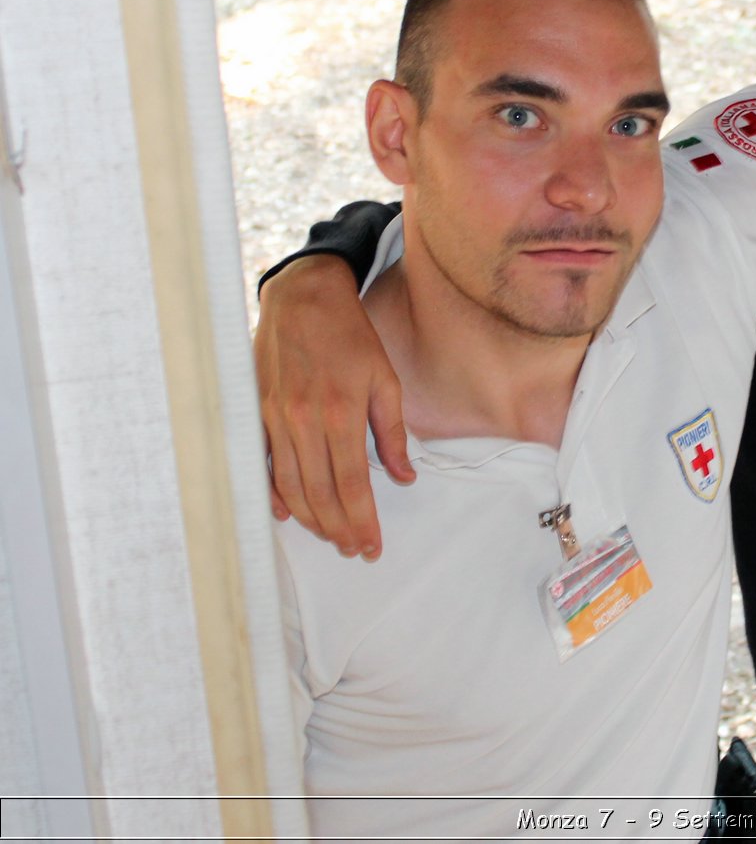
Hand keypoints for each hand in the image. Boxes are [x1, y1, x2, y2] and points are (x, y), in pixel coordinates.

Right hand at [254, 255, 413, 558]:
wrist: (302, 299)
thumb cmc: (349, 337)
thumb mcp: (385, 379)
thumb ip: (393, 432)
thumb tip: (404, 475)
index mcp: (341, 413)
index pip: (351, 484)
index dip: (361, 520)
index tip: (372, 544)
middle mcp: (304, 421)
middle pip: (319, 493)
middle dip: (337, 528)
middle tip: (353, 548)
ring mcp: (276, 419)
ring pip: (290, 486)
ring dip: (310, 518)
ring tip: (331, 535)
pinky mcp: (258, 414)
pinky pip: (265, 465)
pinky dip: (275, 493)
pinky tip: (288, 512)